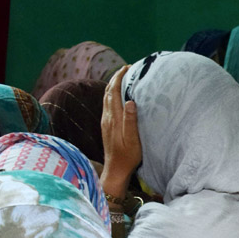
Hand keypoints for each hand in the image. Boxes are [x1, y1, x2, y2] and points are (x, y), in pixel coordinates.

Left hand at [101, 65, 141, 197]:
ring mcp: (105, 121)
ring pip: (106, 97)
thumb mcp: (133, 139)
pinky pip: (107, 105)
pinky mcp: (106, 126)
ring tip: (123, 79)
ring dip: (113, 85)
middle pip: (107, 91)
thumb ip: (131, 120)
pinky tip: (118, 97)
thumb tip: (130, 101)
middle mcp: (107, 117)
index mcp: (114, 117)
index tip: (127, 68)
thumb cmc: (128, 156)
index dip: (119, 77)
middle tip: (127, 70)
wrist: (116, 169)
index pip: (113, 91)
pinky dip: (112, 95)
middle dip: (116, 78)